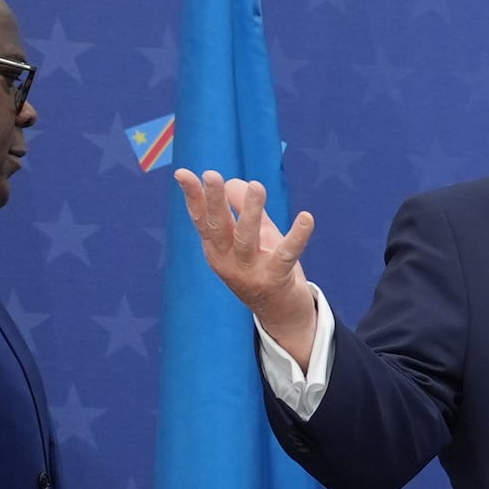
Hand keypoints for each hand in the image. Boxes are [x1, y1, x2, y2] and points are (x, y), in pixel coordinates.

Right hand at [175, 169, 321, 360]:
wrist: (282, 315)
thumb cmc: (265, 269)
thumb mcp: (253, 237)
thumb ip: (244, 209)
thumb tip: (233, 181)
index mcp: (217, 250)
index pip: (201, 220)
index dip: (192, 197)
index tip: (182, 173)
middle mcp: (228, 262)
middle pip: (218, 227)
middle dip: (214, 201)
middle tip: (212, 175)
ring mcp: (250, 273)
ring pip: (247, 239)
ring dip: (251, 212)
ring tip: (257, 186)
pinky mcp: (275, 280)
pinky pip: (286, 255)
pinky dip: (297, 236)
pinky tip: (306, 218)